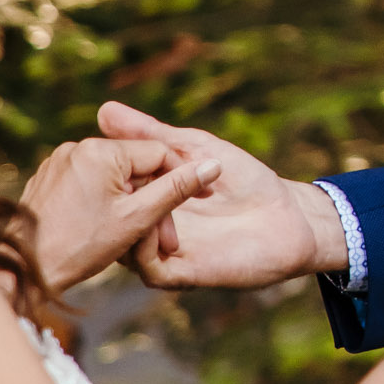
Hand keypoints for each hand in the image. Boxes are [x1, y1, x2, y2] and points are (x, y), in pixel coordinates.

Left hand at [20, 139, 220, 294]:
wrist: (25, 268)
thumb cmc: (80, 245)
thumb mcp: (138, 219)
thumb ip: (177, 189)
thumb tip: (213, 166)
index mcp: (100, 151)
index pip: (159, 153)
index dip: (183, 178)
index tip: (201, 201)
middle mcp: (78, 147)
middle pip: (136, 167)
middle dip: (155, 200)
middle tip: (168, 240)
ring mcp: (61, 162)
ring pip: (114, 177)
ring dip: (133, 204)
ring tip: (139, 239)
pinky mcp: (50, 178)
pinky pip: (91, 184)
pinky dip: (107, 203)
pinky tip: (109, 231)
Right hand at [98, 101, 347, 288]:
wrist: (290, 216)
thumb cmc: (246, 181)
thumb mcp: (195, 149)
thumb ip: (151, 134)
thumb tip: (103, 109)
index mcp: (147, 201)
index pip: (105, 192)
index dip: (97, 173)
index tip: (93, 154)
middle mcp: (149, 230)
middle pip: (107, 220)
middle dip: (102, 199)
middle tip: (101, 180)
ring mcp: (163, 254)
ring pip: (122, 246)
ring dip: (122, 220)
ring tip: (130, 196)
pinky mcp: (182, 274)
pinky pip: (148, 267)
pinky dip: (142, 245)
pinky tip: (150, 221)